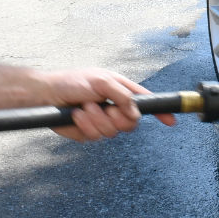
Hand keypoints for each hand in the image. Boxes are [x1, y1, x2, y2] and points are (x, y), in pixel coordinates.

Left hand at [38, 68, 176, 141]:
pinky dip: (86, 125)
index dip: (160, 112)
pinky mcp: (89, 133)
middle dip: (117, 118)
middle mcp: (114, 108)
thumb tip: (136, 114)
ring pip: (112, 132)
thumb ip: (123, 96)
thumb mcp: (101, 80)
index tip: (170, 121)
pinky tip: (77, 115)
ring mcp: (102, 121)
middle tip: (105, 108)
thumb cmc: (72, 82)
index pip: (145, 103)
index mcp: (120, 92)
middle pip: (131, 124)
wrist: (47, 96)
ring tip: (84, 107)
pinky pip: (96, 136)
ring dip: (97, 119)